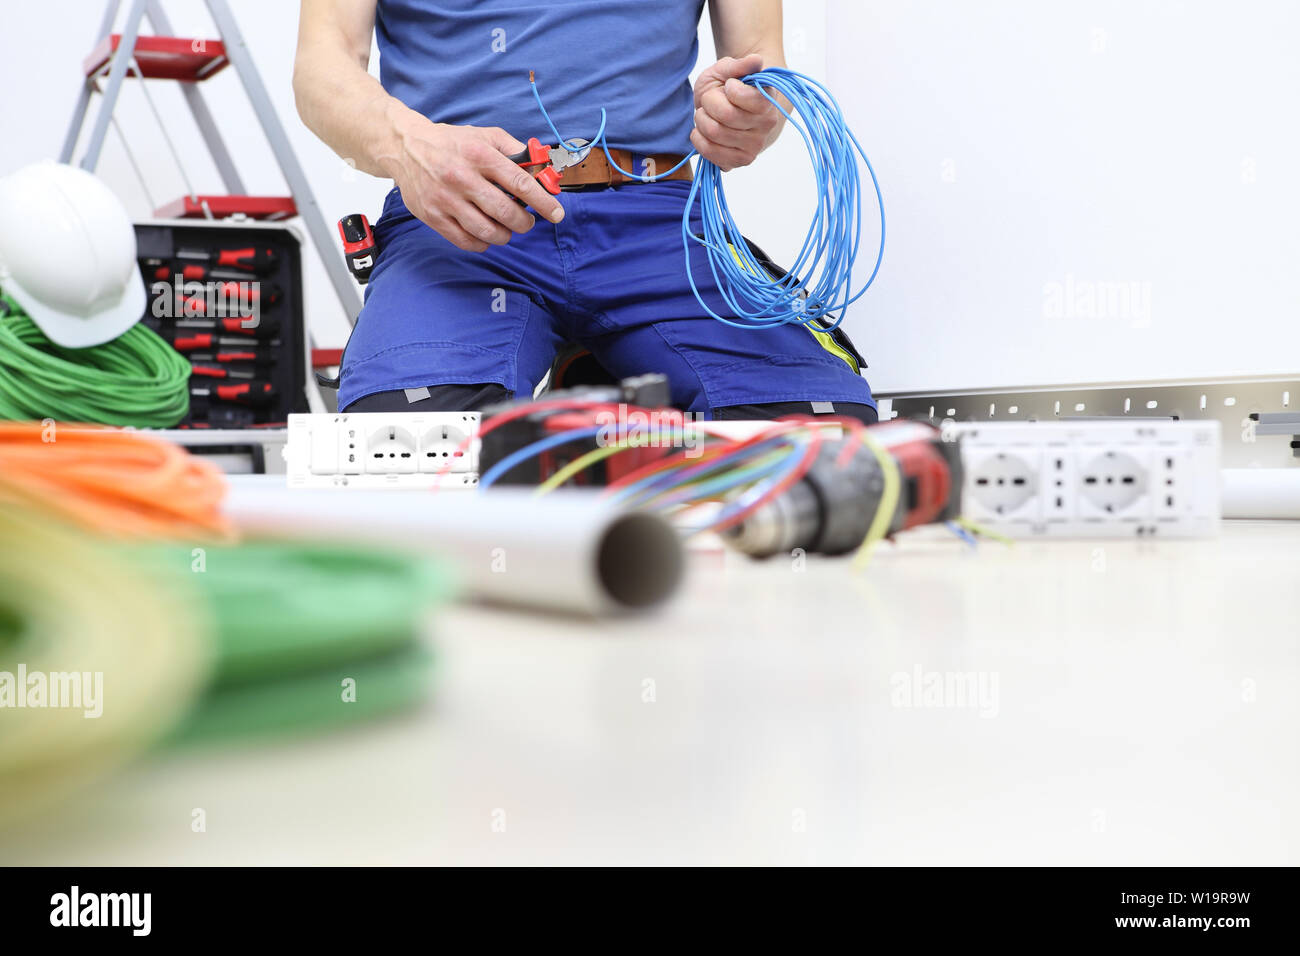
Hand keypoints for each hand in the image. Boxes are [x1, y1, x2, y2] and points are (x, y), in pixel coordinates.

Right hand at [387, 109, 565, 251]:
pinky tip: (487, 233)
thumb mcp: (485, 135)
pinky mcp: (433, 216)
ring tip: (507, 228)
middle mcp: (462, 177)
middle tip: (527, 221)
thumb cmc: (451, 143)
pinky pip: (466, 241)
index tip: (556, 213)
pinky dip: (483, 243)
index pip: (520, 183)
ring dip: (505, 235)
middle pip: (505, 213)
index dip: (543, 202)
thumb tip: (542, 169)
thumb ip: (515, 150)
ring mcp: (445, 199)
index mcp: (479, 155)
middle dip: (524, 222)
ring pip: (487, 231)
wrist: (405, 147)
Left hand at [691, 53, 784, 170]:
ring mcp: (754, 146)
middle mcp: (766, 125)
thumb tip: (756, 60)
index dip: (730, 89)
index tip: (729, 86)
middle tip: (711, 100)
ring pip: (714, 133)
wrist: (730, 109)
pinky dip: (699, 138)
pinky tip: (703, 130)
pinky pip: (710, 152)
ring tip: (707, 115)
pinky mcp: (739, 161)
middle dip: (709, 103)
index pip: (745, 97)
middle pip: (725, 115)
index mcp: (768, 100)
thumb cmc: (729, 87)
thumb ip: (740, 65)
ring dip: (701, 120)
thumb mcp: (727, 69)